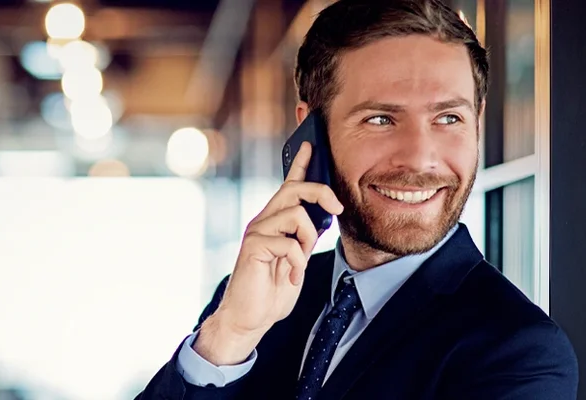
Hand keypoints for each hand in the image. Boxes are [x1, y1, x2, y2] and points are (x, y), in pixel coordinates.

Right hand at [194, 142, 343, 364]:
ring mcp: (257, 232)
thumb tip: (322, 217)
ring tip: (301, 261)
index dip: (300, 164)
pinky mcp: (253, 247)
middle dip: (321, 192)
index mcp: (274, 220)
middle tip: (337, 207)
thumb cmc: (273, 288)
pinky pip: (289, 243)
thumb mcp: (297, 258)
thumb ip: (304, 237)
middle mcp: (263, 220)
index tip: (311, 145)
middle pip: (294, 189)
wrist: (249, 316)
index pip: (288, 185)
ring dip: (309, 239)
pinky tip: (291, 277)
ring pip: (295, 214)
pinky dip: (298, 263)